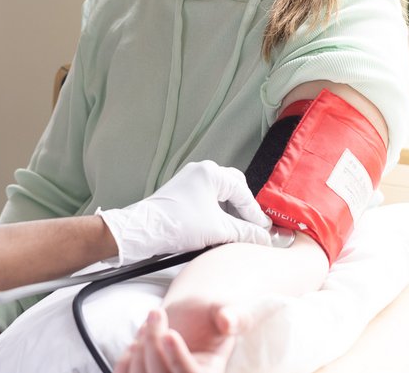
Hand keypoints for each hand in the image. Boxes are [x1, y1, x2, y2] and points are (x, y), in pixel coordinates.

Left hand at [97, 160, 270, 263]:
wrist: (143, 231)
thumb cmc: (178, 224)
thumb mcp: (219, 230)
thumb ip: (246, 233)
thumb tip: (264, 238)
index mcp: (211, 173)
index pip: (243, 192)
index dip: (255, 214)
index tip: (264, 230)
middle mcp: (200, 171)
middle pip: (233, 187)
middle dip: (244, 208)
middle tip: (252, 227)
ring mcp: (188, 180)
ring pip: (219, 193)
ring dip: (230, 211)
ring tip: (237, 230)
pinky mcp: (180, 193)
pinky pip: (206, 198)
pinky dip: (217, 212)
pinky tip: (219, 228)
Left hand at [116, 307, 238, 372]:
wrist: (189, 317)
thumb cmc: (210, 314)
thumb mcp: (226, 310)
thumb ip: (234, 316)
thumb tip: (228, 321)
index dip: (179, 358)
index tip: (169, 333)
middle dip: (154, 344)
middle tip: (156, 313)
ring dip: (139, 350)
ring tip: (147, 325)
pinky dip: (125, 361)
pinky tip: (136, 343)